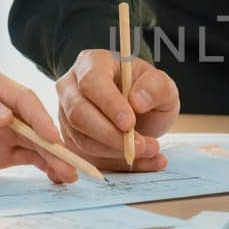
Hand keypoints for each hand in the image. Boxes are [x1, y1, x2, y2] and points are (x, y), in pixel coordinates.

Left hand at [0, 67, 78, 183]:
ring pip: (38, 142)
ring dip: (55, 157)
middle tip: (69, 163)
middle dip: (54, 143)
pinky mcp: (3, 149)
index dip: (39, 117)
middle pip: (36, 122)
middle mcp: (4, 105)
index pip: (22, 99)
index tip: (49, 137)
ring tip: (70, 176)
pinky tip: (60, 178)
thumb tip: (4, 115)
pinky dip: (47, 166)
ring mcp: (6, 128)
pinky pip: (31, 156)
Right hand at [57, 49, 178, 171]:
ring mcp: (66, 114)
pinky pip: (88, 158)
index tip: (130, 123)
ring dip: (116, 152)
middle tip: (141, 145)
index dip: (109, 104)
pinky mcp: (71, 139)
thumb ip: (156, 87)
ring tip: (148, 150)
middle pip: (79, 113)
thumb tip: (137, 101)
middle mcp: (71, 87)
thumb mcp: (163, 85)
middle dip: (111, 135)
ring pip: (82, 139)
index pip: (92, 82)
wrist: (142, 112)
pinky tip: (143, 162)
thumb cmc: (148, 92)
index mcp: (92, 63)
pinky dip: (117, 164)